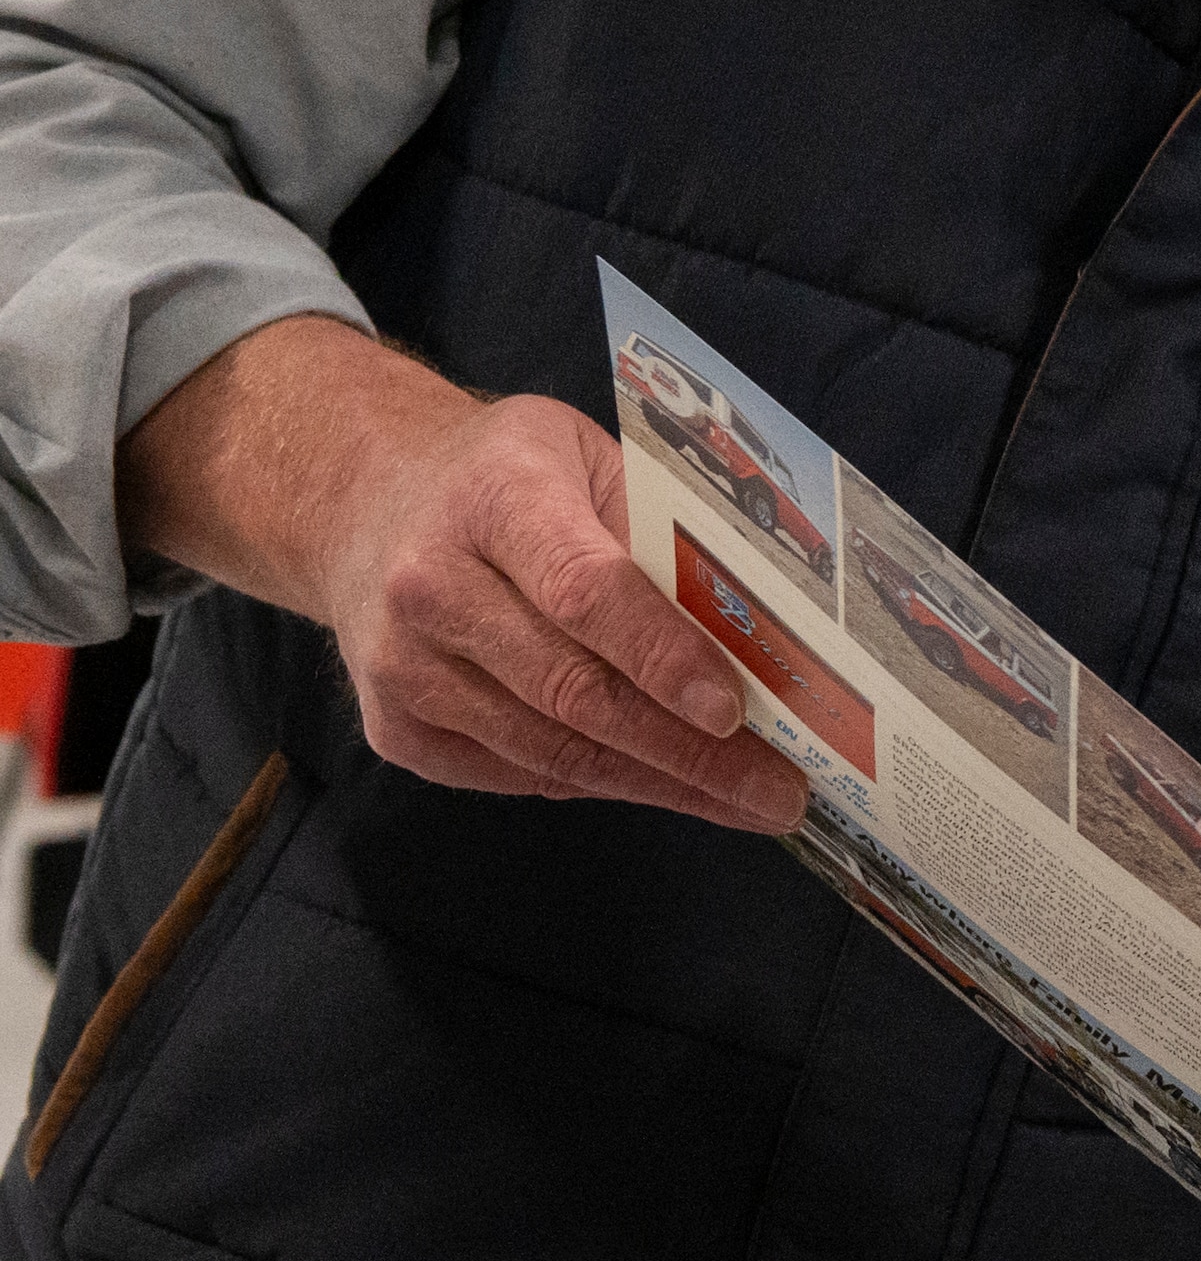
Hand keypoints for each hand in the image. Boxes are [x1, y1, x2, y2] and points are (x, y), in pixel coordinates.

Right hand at [124, 316, 804, 831]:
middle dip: (689, 753)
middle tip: (778, 790)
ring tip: (746, 802)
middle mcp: (430, 585)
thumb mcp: (585, 458)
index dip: (662, 657)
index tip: (733, 710)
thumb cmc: (505, 478)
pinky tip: (665, 784)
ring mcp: (400, 666)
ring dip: (659, 784)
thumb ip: (659, 530)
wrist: (363, 502)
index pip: (584, 590)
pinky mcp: (394, 727)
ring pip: (548, 750)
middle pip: (572, 689)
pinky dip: (600, 782)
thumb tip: (765, 626)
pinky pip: (517, 773)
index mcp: (494, 498)